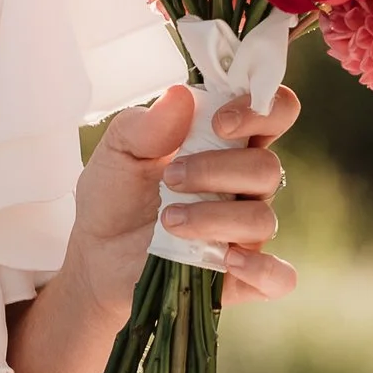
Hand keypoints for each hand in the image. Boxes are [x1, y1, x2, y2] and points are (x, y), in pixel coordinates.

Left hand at [65, 84, 300, 316]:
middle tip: (169, 179)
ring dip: (214, 217)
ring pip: (262, 219)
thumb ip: (146, 124)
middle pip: (267, 168)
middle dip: (216, 170)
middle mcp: (244, 187)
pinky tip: (227, 260)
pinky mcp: (239, 277)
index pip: (274, 114)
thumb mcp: (117, 151)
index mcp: (225, 145)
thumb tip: (180, 95)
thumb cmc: (114, 196)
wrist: (95, 255)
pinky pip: (278, 277)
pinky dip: (261, 269)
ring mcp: (244, 232)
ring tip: (168, 221)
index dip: (261, 112)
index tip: (220, 123)